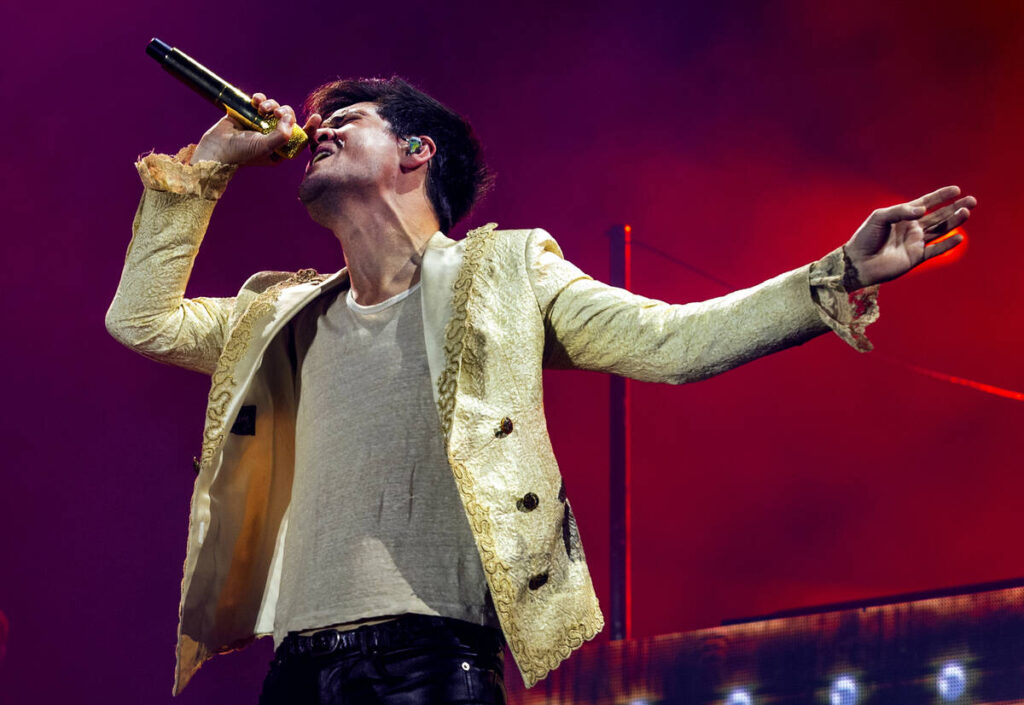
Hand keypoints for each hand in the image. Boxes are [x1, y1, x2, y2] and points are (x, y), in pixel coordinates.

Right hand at [191, 93, 320, 165]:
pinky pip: (261, 102)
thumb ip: (282, 135)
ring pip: (276, 108)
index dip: (310, 128)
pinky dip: (260, 99)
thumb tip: (289, 119)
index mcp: (281, 149)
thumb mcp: (266, 147)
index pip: (301, 138)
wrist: (216, 148)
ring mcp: (262, 124)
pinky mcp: (250, 114)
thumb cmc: (241, 153)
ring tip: (262, 108)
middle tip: (276, 113)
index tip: (316, 117)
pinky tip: (254, 101)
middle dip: (285, 113)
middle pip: (289, 118)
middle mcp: (273, 136)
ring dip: (271, 104)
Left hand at [843, 185, 976, 289]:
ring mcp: (915, 243)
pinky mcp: (916, 257)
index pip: (927, 203)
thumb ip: (901, 211)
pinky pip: (935, 250)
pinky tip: (959, 237)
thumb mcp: (880, 217)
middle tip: (971, 201)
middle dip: (955, 208)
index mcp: (904, 216)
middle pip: (939, 216)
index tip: (956, 190)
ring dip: (954, 222)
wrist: (858, 262)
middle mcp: (912, 228)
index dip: (941, 196)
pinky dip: (947, 244)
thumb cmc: (865, 237)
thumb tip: (923, 210)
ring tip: (966, 213)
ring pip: (940, 231)